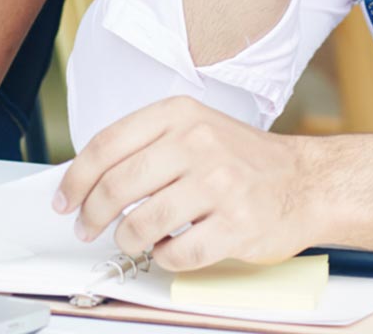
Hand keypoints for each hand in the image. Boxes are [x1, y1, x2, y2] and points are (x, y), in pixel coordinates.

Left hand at [55, 97, 326, 270]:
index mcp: (179, 115)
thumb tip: (89, 177)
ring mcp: (219, 183)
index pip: (107, 144)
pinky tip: (169, 250)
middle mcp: (197, 143)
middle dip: (92, 214)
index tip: (65, 200)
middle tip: (87, 229)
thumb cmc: (243, 159)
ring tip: (131, 240)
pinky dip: (165, 258)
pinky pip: (179, 253)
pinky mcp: (237, 224)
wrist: (307, 181)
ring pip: (143, 222)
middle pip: (118, 185)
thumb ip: (147, 145)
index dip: (76, 178)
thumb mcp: (195, 128)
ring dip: (127, 239)